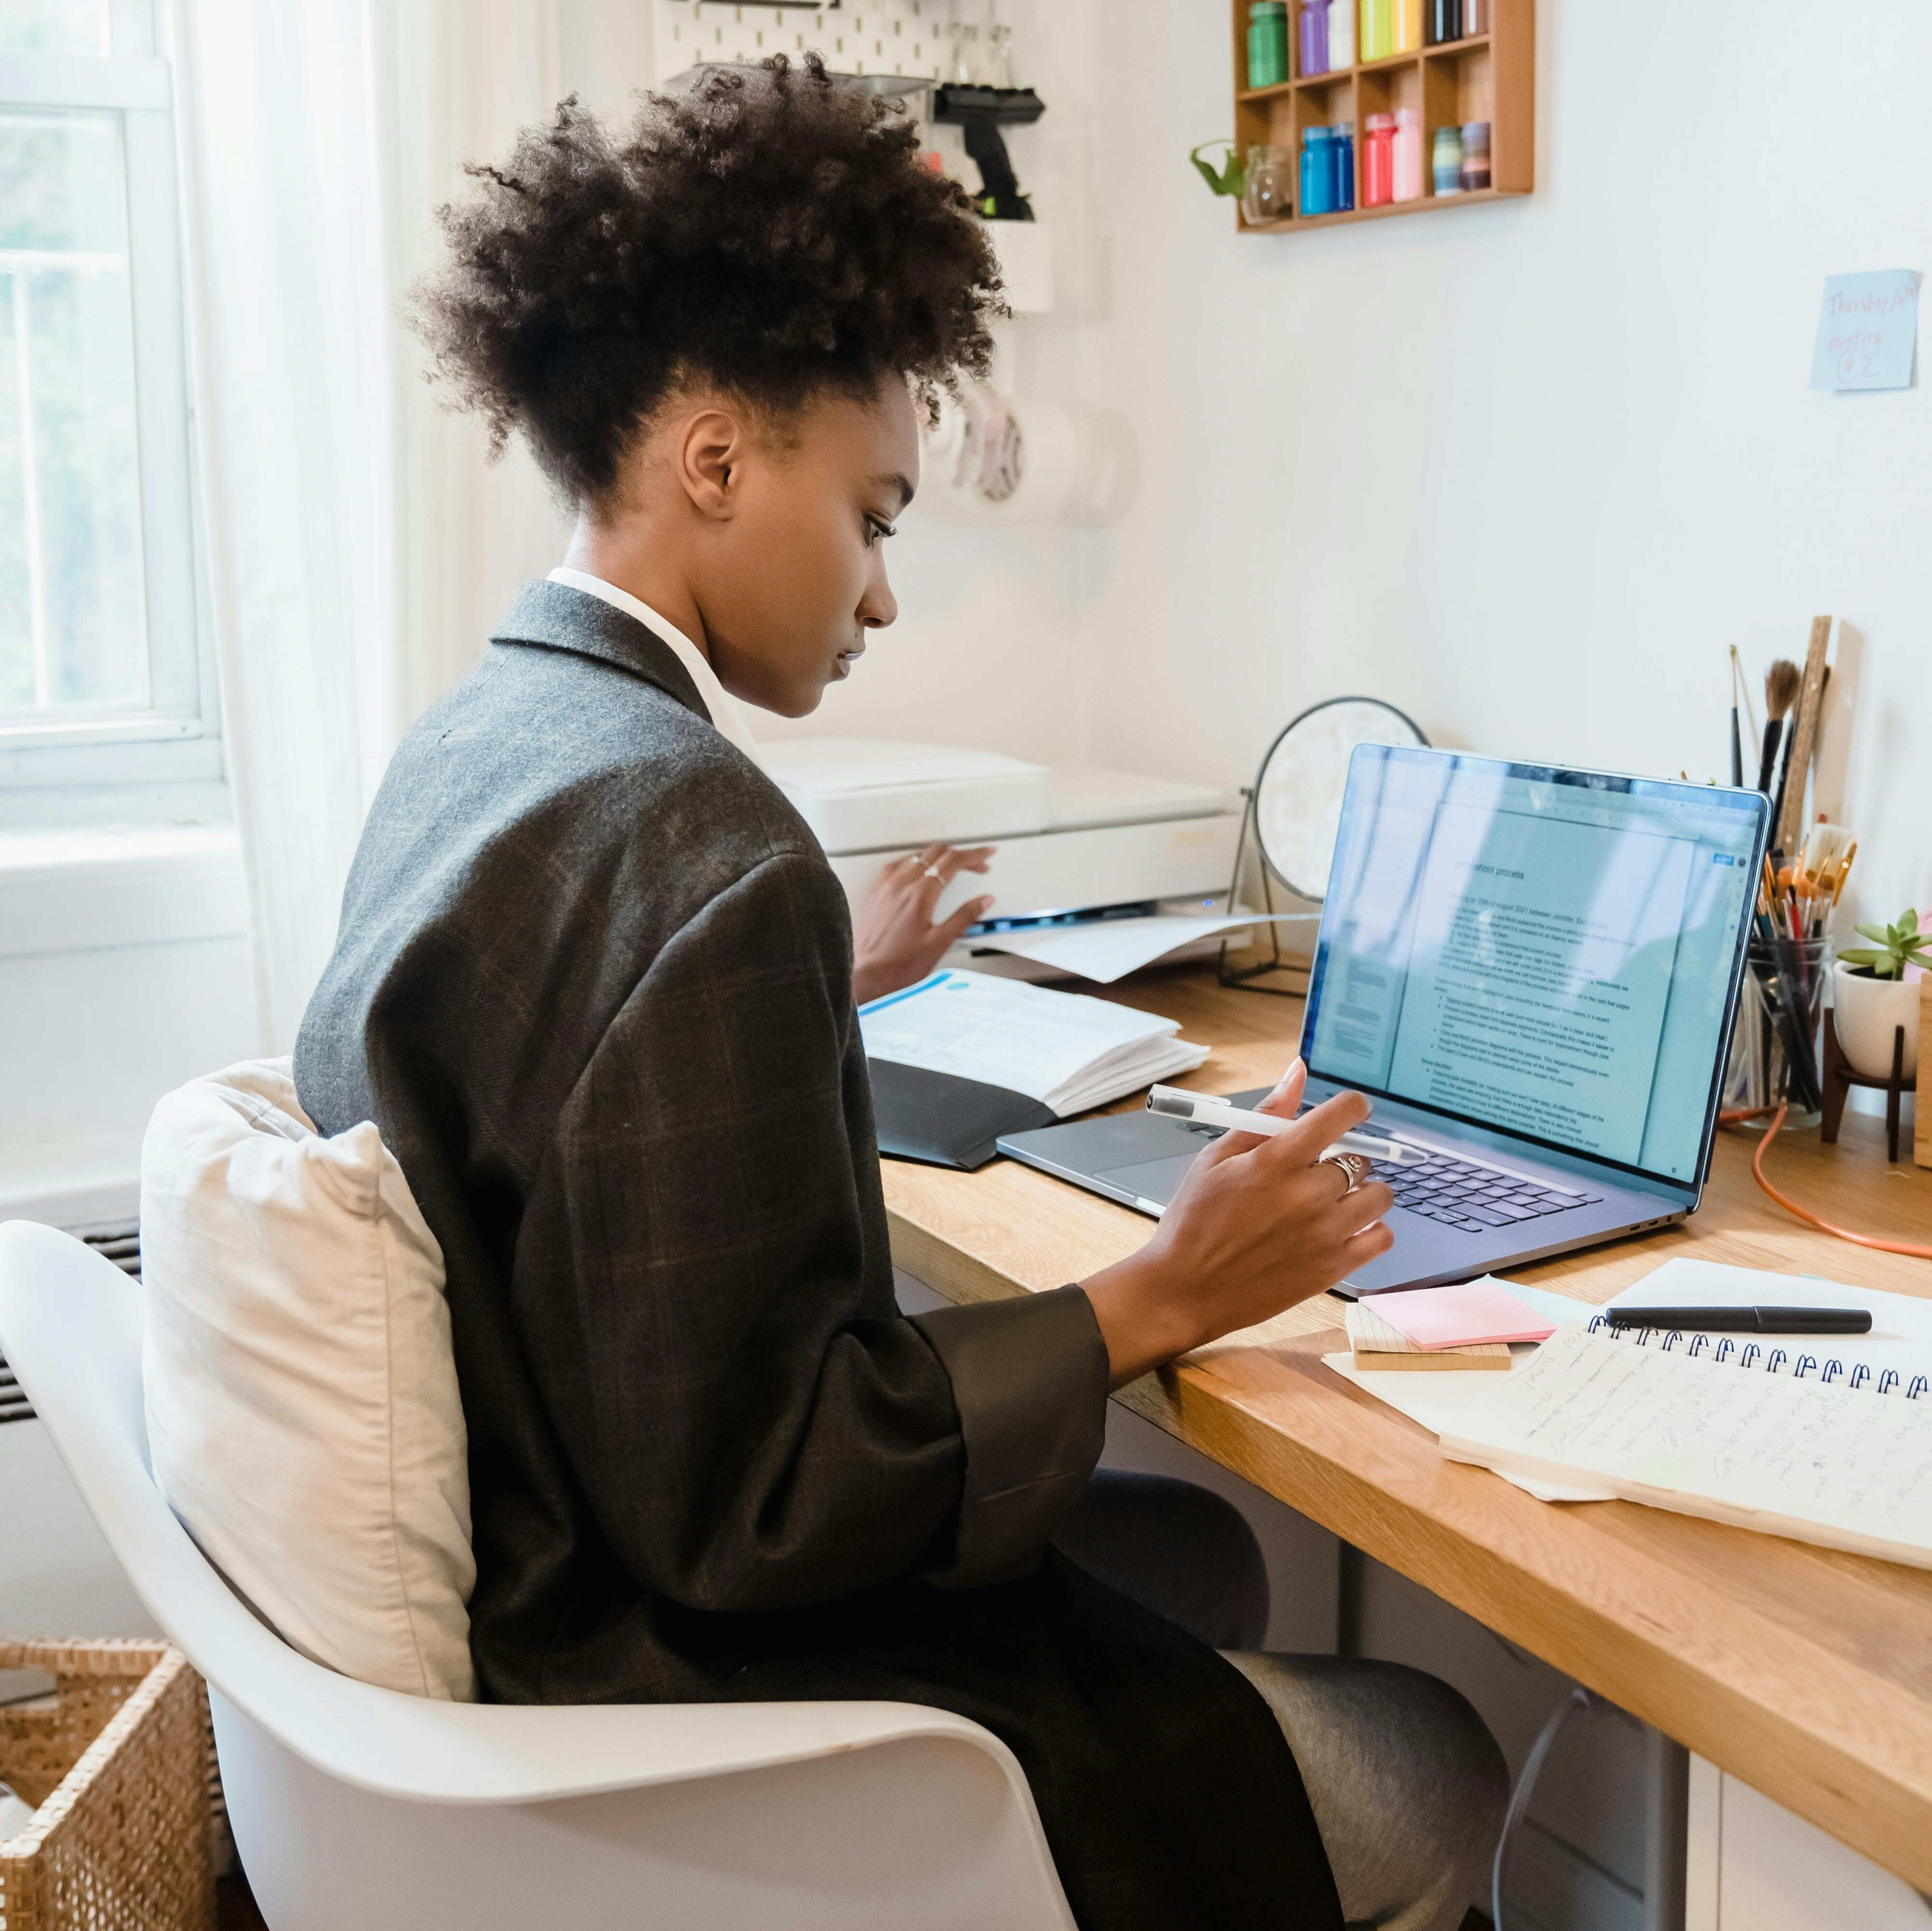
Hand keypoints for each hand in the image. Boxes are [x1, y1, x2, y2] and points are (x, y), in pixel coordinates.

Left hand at [851, 845, 995, 1004]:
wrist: (865, 974)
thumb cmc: (897, 965)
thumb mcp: (939, 943)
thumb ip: (964, 917)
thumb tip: (984, 901)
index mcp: (920, 895)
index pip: (953, 861)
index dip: (974, 855)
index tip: (986, 854)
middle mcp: (900, 884)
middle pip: (936, 853)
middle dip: (961, 855)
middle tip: (975, 866)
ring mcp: (885, 885)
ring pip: (917, 855)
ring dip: (939, 857)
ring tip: (952, 868)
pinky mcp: (874, 891)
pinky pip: (898, 864)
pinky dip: (916, 862)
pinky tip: (921, 872)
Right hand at [1080, 1059, 1395, 1388]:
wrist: (1185, 1290)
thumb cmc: (1194, 1223)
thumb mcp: (1216, 1159)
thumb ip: (1264, 1116)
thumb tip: (1297, 1073)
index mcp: (1276, 1162)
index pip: (1340, 1116)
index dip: (1353, 1107)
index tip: (1352, 1110)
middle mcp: (1307, 1195)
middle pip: (1359, 1159)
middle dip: (1341, 1159)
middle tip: (1314, 1173)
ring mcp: (1324, 1234)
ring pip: (1380, 1196)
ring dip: (1363, 1192)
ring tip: (1335, 1201)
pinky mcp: (1332, 1268)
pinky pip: (1382, 1237)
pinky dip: (1372, 1229)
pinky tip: (1346, 1229)